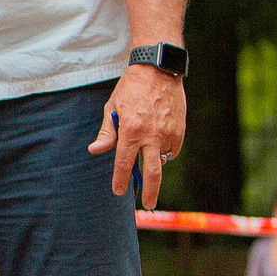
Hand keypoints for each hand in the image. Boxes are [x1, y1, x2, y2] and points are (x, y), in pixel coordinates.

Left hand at [89, 64, 184, 207]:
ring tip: (147, 148)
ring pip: (162, 160)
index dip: (120, 180)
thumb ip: (107, 132)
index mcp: (130, 130)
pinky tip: (157, 138)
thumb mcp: (112, 107)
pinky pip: (172, 150)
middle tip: (150, 205)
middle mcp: (151, 135)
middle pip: (152, 173)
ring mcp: (168, 134)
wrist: (159, 70)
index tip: (118, 191)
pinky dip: (165, 151)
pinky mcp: (180, 131)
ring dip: (154, 162)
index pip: (123, 163)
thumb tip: (96, 150)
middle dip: (151, 192)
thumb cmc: (131, 89)